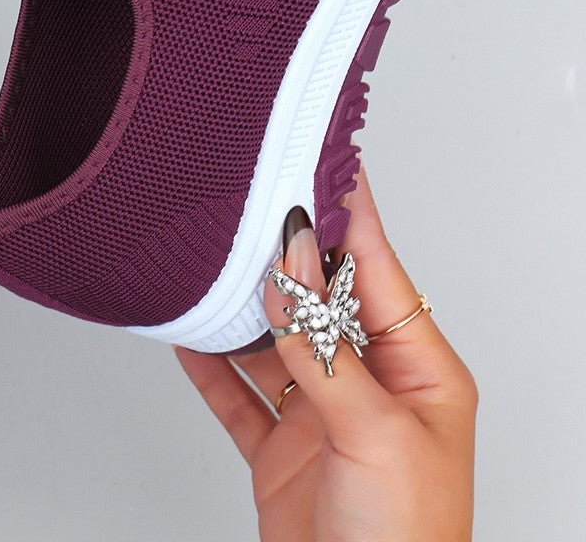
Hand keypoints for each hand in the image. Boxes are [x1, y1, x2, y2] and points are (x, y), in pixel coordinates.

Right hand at [176, 166, 476, 540]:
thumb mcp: (373, 434)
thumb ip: (324, 349)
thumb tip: (290, 269)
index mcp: (419, 372)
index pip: (376, 268)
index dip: (347, 212)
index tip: (320, 157)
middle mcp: (372, 384)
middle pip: (320, 297)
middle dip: (284, 252)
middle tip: (247, 199)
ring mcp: (324, 415)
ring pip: (275, 340)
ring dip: (242, 306)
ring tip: (208, 258)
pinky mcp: (282, 450)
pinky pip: (239, 392)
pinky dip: (211, 364)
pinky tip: (187, 333)